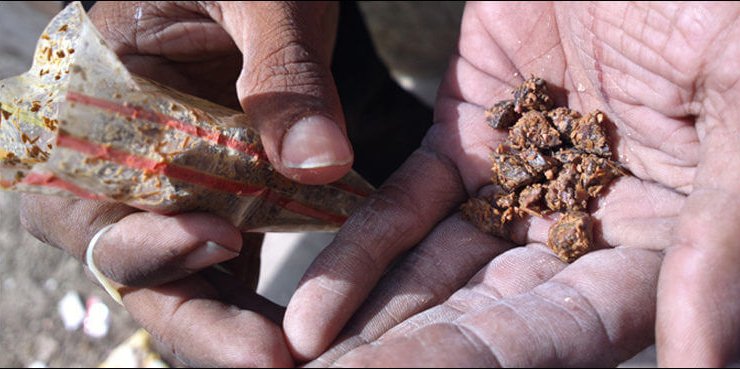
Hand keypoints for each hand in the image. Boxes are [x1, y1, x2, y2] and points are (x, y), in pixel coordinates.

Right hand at [22, 1, 351, 365]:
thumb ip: (284, 75)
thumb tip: (318, 165)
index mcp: (94, 101)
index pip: (91, 200)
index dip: (147, 239)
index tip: (223, 242)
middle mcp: (118, 156)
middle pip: (130, 260)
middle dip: (194, 313)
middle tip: (269, 357)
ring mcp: (167, 183)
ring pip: (178, 273)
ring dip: (228, 319)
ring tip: (291, 356)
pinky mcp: (215, 195)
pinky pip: (223, 259)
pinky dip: (253, 295)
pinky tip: (299, 326)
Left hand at [285, 2, 739, 365]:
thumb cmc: (715, 4)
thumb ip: (724, 231)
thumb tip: (702, 361)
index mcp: (662, 241)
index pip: (574, 330)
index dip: (492, 364)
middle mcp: (583, 229)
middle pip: (494, 318)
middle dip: (419, 356)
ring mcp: (514, 187)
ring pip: (438, 274)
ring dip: (376, 323)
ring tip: (314, 365)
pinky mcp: (461, 142)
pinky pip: (404, 209)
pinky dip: (361, 255)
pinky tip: (314, 307)